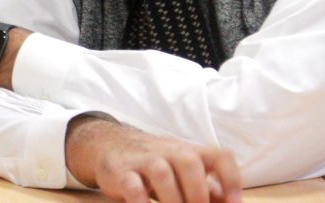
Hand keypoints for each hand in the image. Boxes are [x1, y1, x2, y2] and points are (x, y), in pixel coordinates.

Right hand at [65, 116, 241, 202]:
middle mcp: (167, 151)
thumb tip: (230, 202)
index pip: (219, 155)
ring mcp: (141, 159)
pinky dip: (142, 202)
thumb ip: (206, 187)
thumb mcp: (181, 171)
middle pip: (189, 161)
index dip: (231, 179)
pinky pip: (132, 185)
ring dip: (172, 200)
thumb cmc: (154, 165)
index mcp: (189, 151)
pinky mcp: (119, 172)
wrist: (108, 145)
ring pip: (161, 172)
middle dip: (197, 193)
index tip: (233, 202)